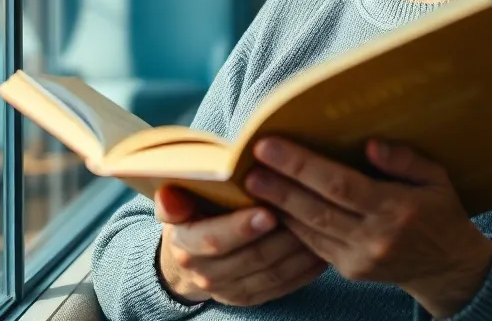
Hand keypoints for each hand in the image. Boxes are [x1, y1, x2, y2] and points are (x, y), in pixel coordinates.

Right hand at [154, 185, 326, 306]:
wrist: (186, 260)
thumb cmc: (189, 217)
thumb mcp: (175, 204)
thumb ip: (173, 199)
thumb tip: (169, 193)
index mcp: (185, 244)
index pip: (214, 240)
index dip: (241, 228)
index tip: (268, 212)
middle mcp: (205, 273)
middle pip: (251, 257)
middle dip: (282, 237)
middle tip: (309, 213)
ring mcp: (229, 290)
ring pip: (272, 273)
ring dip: (299, 252)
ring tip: (321, 227)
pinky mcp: (250, 298)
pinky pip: (283, 286)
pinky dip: (305, 269)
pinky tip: (322, 249)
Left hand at [245, 138, 491, 318]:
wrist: (448, 267)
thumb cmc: (440, 212)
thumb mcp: (436, 178)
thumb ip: (405, 160)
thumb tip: (370, 145)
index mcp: (396, 208)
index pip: (340, 184)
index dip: (301, 166)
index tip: (270, 146)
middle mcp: (374, 237)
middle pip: (317, 209)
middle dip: (279, 187)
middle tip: (248, 167)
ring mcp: (360, 258)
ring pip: (310, 230)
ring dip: (278, 207)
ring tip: (252, 183)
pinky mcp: (350, 271)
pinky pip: (313, 246)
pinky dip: (291, 226)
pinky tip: (272, 207)